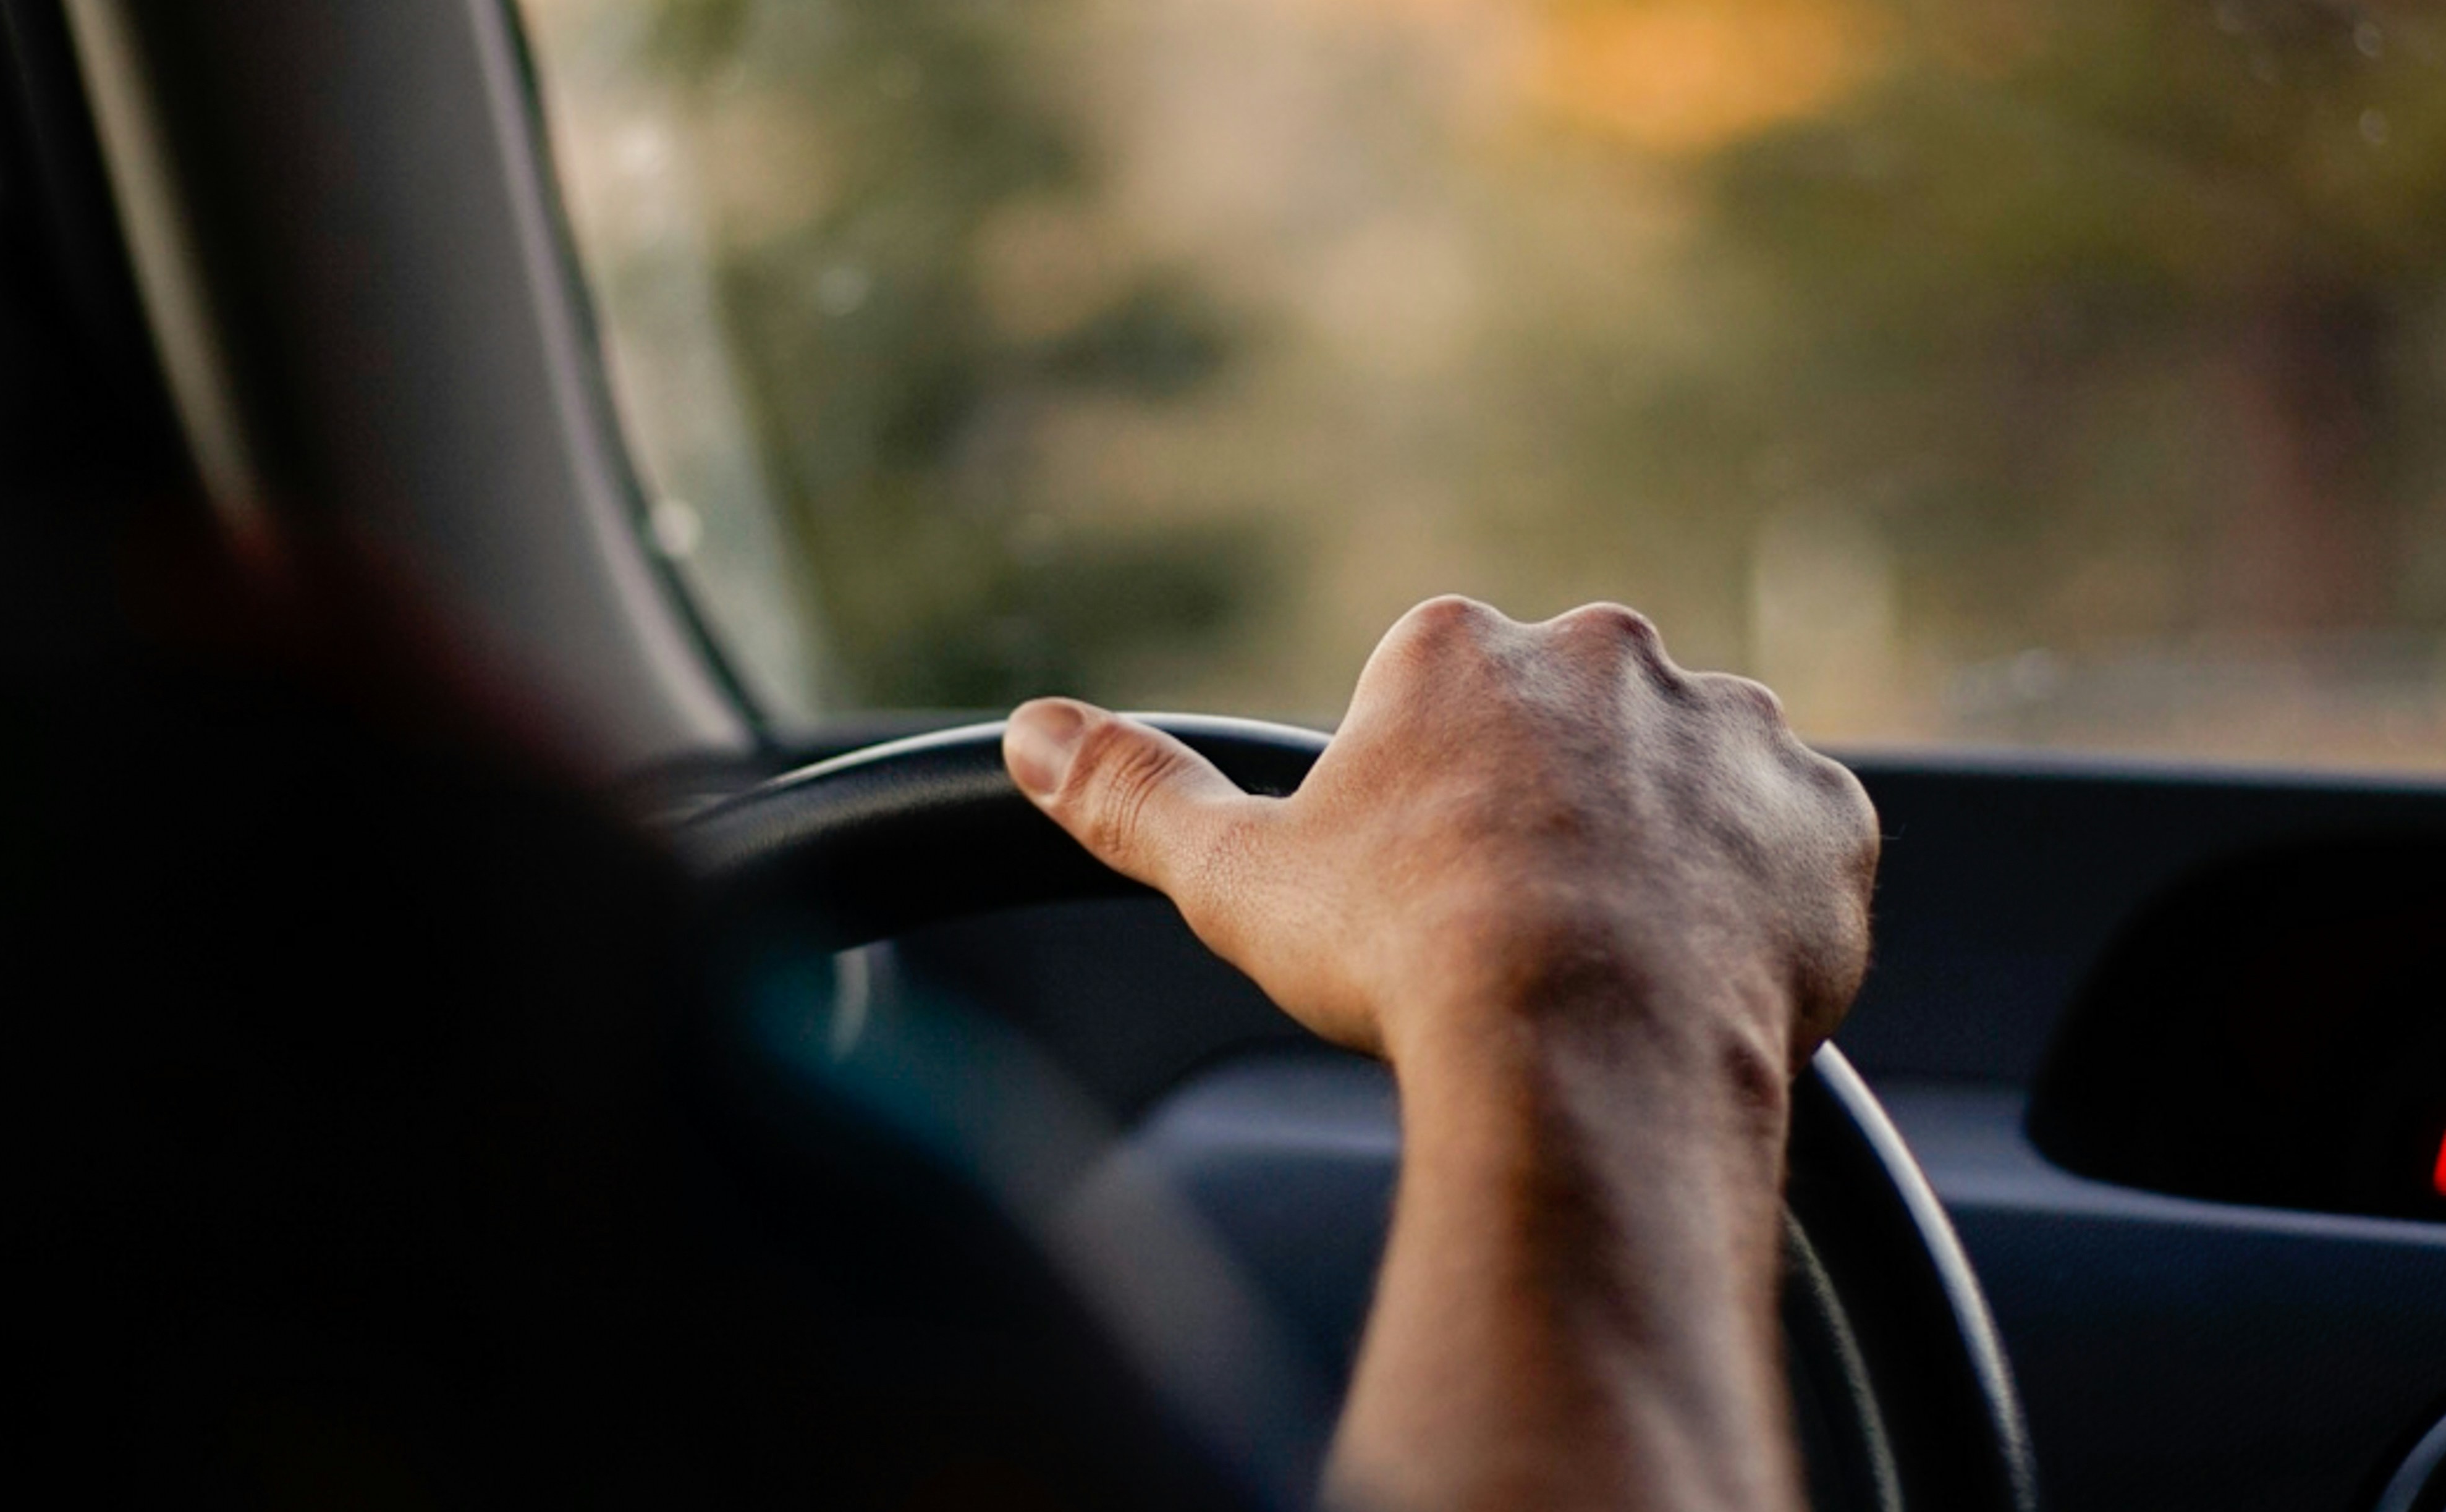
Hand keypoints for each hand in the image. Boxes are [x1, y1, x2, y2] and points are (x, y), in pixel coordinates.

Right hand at [1004, 595, 1881, 1511]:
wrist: (1584, 1055)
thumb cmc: (1403, 959)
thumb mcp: (1237, 877)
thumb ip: (1131, 793)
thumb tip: (1027, 731)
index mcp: (1464, 646)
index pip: (1442, 698)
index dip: (1431, 806)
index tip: (1431, 890)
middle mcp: (1610, 654)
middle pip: (1572, 731)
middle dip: (1554, 814)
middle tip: (1525, 933)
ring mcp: (1734, 727)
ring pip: (1691, 781)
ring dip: (1663, 850)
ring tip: (1616, 967)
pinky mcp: (1827, 814)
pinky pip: (1798, 844)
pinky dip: (1762, 899)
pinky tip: (1705, 973)